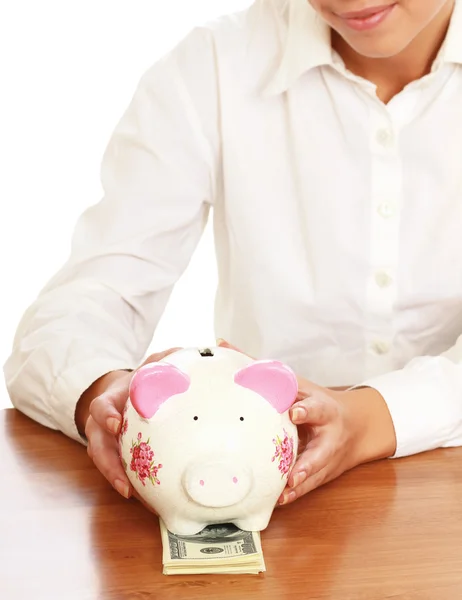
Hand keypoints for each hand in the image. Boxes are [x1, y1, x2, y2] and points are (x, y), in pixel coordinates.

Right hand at [76, 348, 180, 498]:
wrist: (124, 393)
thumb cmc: (145, 377)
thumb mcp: (157, 362)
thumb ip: (178, 355)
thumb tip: (219, 344)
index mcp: (114, 397)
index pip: (101, 405)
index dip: (105, 414)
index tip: (114, 423)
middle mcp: (104, 422)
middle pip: (96, 445)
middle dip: (108, 463)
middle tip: (124, 482)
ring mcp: (106, 440)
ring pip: (105, 464)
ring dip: (118, 479)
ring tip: (133, 495)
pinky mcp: (115, 454)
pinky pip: (119, 471)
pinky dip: (130, 483)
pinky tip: (148, 499)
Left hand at [280, 385, 396, 504]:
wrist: (358, 426)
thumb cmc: (319, 402)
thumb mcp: (303, 386)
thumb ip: (273, 376)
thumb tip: (232, 351)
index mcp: (325, 410)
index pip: (316, 409)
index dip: (305, 411)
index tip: (294, 413)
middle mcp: (329, 438)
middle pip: (320, 453)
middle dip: (306, 465)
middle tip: (292, 476)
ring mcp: (328, 460)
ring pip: (314, 475)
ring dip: (298, 486)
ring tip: (282, 495)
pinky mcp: (323, 474)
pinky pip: (308, 486)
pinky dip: (294, 495)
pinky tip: (278, 501)